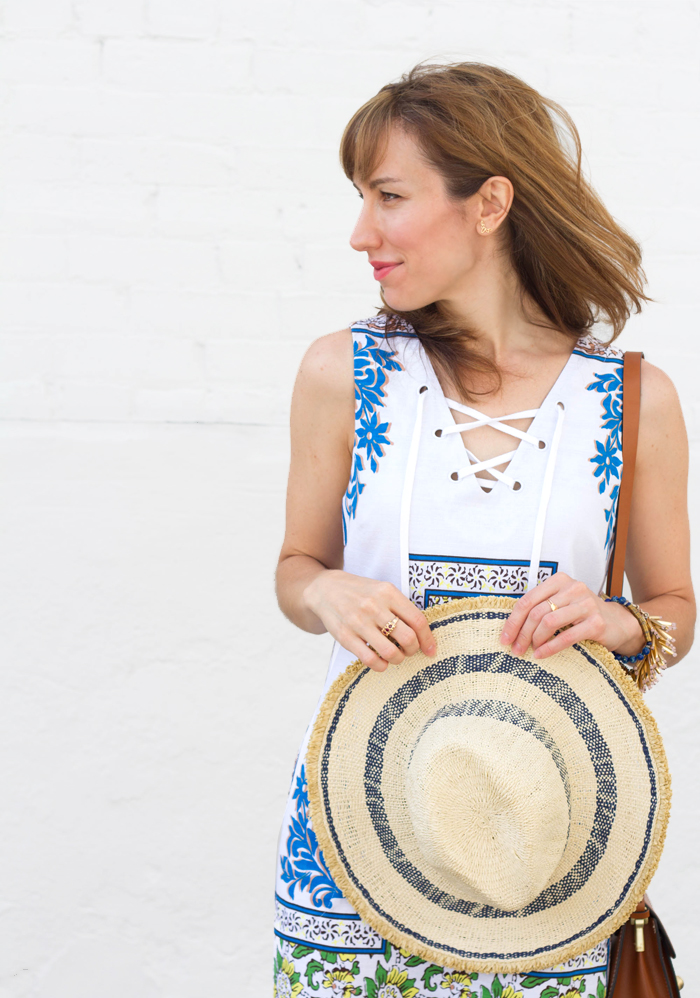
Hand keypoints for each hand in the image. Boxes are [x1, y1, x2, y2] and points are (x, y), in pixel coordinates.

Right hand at [303, 570, 436, 671]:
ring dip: (398, 659)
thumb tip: (424, 635)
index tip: (431, 650)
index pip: (417, 620)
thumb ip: (401, 608)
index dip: (428, 639)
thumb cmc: (361, 593)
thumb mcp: (382, 590)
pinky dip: (381, 666)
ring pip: (391, 652)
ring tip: (395, 656)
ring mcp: (358, 621)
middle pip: (408, 638)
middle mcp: (374, 606)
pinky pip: (370, 660)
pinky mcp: (345, 636)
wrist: (325, 590)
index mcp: (388, 592)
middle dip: (413, 650)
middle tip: (409, 650)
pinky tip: (381, 662)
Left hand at [499, 572, 645, 658]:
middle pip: (536, 612)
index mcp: (559, 581)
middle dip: (522, 633)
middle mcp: (573, 588)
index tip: (505, 638)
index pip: (528, 600)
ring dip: (534, 640)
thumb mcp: (561, 604)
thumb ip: (540, 608)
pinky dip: (550, 647)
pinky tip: (541, 655)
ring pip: (549, 622)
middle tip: (515, 649)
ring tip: (529, 651)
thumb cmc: (582, 615)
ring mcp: (586, 604)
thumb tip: (511, 628)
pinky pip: (567, 636)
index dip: (513, 621)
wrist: (618, 623)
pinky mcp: (596, 622)